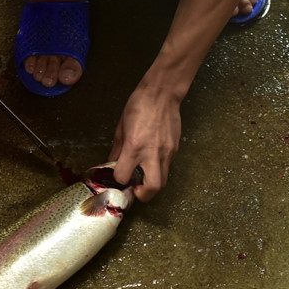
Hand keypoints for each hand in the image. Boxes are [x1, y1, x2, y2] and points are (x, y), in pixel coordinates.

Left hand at [109, 84, 181, 201]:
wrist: (162, 94)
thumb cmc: (138, 106)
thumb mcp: (121, 128)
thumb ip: (117, 150)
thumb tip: (113, 164)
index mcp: (134, 147)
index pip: (124, 176)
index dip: (120, 178)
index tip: (119, 174)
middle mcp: (152, 153)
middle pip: (153, 188)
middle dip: (143, 195)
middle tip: (136, 190)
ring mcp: (166, 152)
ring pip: (163, 181)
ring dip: (152, 185)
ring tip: (144, 178)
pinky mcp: (175, 149)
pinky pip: (167, 167)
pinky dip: (159, 169)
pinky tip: (152, 159)